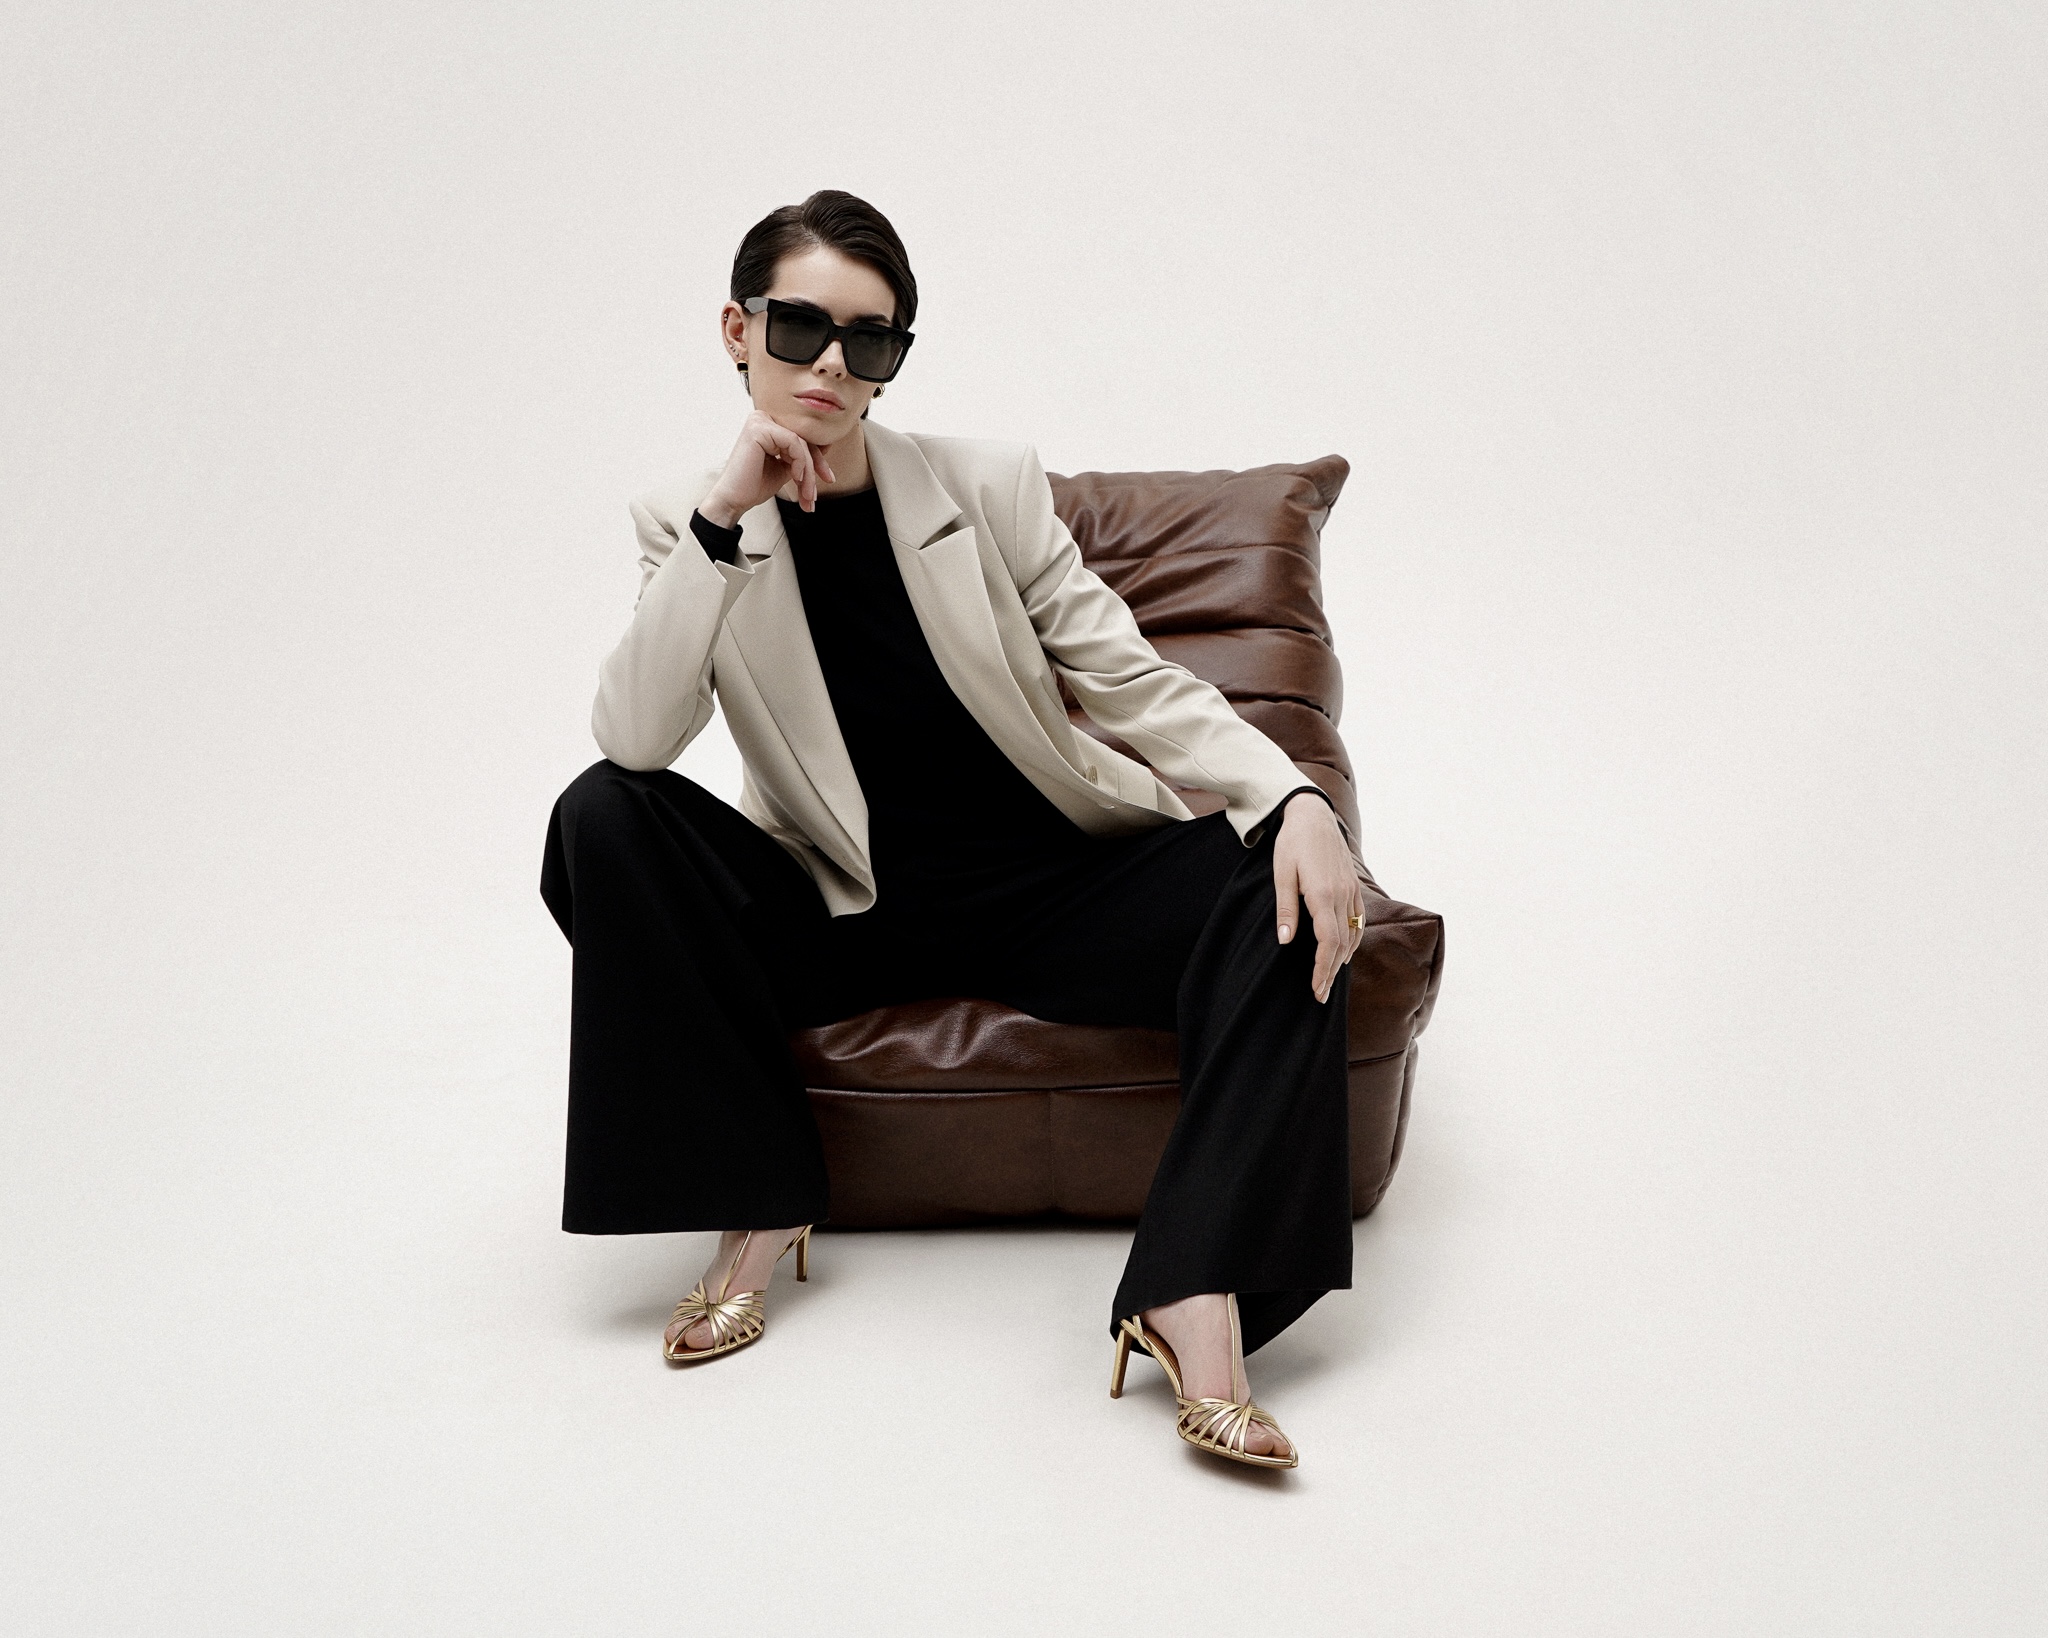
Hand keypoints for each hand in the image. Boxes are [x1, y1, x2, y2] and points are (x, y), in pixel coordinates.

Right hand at [699, 409, 837, 525]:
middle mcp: (763, 418)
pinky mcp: (759, 428)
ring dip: (808, 472)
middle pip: (803, 439)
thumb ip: (802, 456)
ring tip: (806, 494)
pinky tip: (795, 478)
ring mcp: (760, 421)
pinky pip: (793, 442)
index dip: (818, 459)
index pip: (801, 437)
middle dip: (816, 467)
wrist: (733, 501)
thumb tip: (827, 444)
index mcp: (768, 425)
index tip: (828, 479)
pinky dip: (800, 462)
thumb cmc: (755, 486)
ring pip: (800, 443)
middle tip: (816, 492)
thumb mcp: (787, 468)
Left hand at [1272, 792, 1364, 1004]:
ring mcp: (1352, 891)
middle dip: (1331, 972)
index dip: (1323, 969)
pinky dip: (1353, 941)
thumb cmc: (1292, 843)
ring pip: (1354, 934)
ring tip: (1329, 979)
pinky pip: (1359, 920)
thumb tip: (1284, 941)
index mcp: (1323, 894)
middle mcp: (1343, 895)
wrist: (1313, 814)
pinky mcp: (1354, 886)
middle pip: (1342, 944)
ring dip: (1342, 960)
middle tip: (1320, 996)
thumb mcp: (1281, 874)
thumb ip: (1285, 909)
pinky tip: (1344, 952)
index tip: (1316, 989)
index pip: (1328, 942)